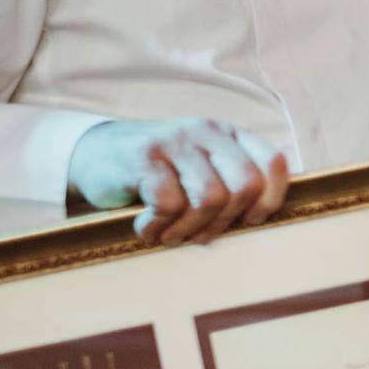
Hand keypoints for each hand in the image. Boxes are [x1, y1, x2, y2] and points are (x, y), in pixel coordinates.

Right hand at [67, 118, 290, 246]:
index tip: (249, 220)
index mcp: (230, 134)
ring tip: (171, 235)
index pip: (273, 163)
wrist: (95, 153)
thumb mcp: (202, 167)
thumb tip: (263, 219)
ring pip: (210, 197)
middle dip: (225, 221)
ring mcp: (175, 141)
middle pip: (245, 185)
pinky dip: (158, 226)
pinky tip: (146, 226)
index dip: (269, 199)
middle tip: (200, 236)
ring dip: (190, 228)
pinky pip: (168, 203)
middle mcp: (207, 132)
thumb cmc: (159, 172)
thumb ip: (232, 181)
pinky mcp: (143, 156)